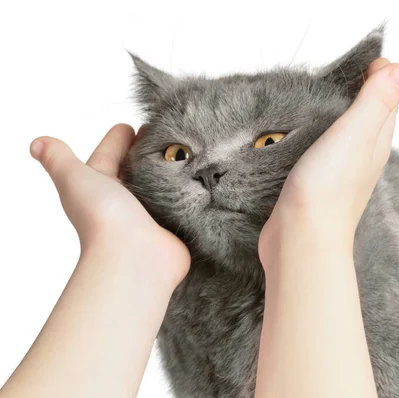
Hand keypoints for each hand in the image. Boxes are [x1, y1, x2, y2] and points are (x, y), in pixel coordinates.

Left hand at [30, 124, 189, 288]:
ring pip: (161, 184)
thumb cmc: (102, 218)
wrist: (134, 257)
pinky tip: (198, 178)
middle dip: (149, 151)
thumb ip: (59, 158)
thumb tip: (37, 144)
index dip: (118, 138)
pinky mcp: (172, 223)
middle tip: (168, 133)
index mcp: (100, 185)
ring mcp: (149, 213)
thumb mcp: (74, 178)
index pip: (109, 154)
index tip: (133, 124)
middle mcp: (124, 200)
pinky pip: (181, 201)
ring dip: (172, 169)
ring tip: (188, 150)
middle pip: (136, 168)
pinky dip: (189, 191)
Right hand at [259, 59, 398, 267]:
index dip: (378, 75)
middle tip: (338, 74)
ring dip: (337, 113)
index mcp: (378, 141)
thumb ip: (377, 100)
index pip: (388, 99)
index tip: (358, 64)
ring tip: (319, 97)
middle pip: (370, 115)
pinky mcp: (319, 182)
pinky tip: (305, 133)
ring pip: (347, 133)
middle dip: (359, 90)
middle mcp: (365, 156)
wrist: (301, 239)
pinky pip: (326, 150)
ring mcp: (342, 171)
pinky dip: (320, 135)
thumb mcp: (357, 133)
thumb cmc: (328, 189)